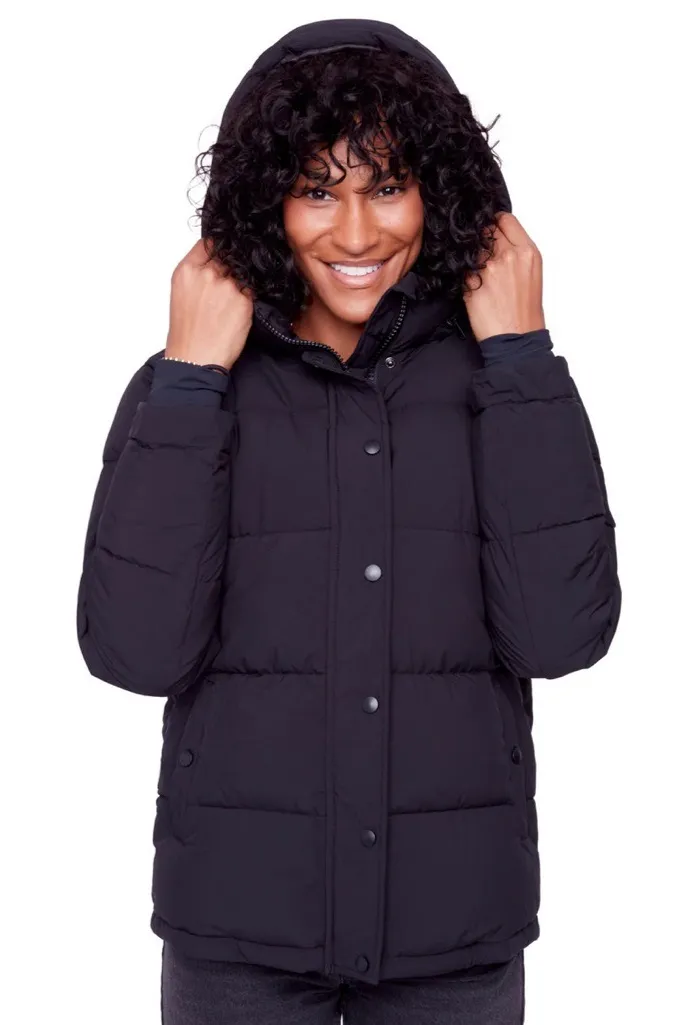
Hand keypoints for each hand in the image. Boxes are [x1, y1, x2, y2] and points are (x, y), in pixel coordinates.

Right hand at [165, 239, 253, 370]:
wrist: (195, 359)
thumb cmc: (188, 333)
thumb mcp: (183, 295)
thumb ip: (198, 274)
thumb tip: (218, 262)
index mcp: (187, 271)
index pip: (208, 243)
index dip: (219, 249)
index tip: (225, 255)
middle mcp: (206, 274)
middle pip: (228, 256)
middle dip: (232, 267)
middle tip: (232, 285)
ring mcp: (226, 286)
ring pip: (243, 273)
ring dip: (243, 283)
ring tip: (235, 302)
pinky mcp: (243, 300)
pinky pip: (253, 290)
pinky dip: (251, 298)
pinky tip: (241, 311)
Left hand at [462, 213, 544, 342]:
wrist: (516, 338)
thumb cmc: (524, 311)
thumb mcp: (530, 274)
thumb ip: (515, 252)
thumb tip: (498, 239)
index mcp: (528, 252)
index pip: (505, 219)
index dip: (494, 223)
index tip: (489, 230)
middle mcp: (509, 255)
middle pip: (486, 229)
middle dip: (480, 238)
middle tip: (479, 252)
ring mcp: (489, 268)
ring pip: (471, 247)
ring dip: (469, 254)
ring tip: (475, 269)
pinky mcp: (471, 282)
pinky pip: (461, 266)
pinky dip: (461, 271)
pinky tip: (468, 282)